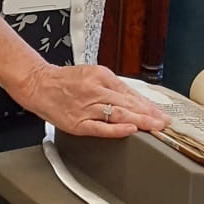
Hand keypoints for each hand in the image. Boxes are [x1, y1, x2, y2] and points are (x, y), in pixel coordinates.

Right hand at [17, 63, 170, 138]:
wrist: (38, 84)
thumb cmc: (64, 81)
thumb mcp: (91, 74)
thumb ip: (111, 87)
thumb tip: (134, 101)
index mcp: (101, 75)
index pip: (130, 92)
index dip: (148, 104)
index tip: (162, 113)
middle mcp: (96, 89)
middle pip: (128, 103)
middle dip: (149, 114)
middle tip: (166, 123)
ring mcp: (87, 106)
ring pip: (118, 113)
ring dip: (140, 120)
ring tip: (155, 127)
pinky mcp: (78, 123)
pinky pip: (100, 127)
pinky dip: (116, 128)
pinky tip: (129, 129)